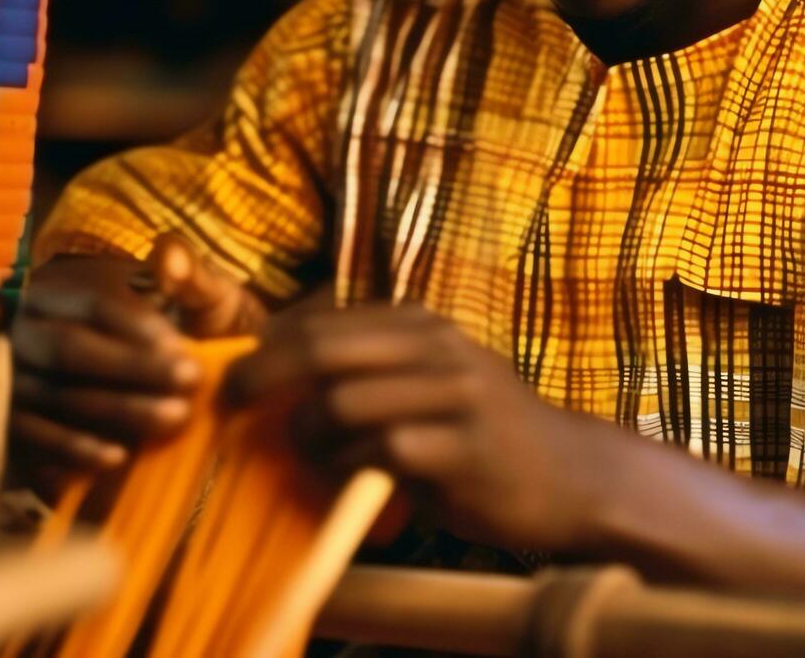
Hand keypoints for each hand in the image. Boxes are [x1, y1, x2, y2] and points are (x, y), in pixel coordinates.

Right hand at [9, 234, 266, 495]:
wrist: (168, 396)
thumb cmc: (178, 339)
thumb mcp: (193, 300)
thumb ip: (188, 274)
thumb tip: (170, 257)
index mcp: (58, 296)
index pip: (91, 307)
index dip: (135, 325)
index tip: (181, 345)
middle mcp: (22, 335)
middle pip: (69, 349)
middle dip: (132, 368)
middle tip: (190, 380)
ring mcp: (8, 383)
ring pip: (58, 396)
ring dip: (118, 410)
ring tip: (176, 416)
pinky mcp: (9, 431)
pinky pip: (34, 441)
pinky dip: (74, 449)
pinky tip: (118, 457)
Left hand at [222, 303, 611, 551]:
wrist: (575, 477)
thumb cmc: (487, 435)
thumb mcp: (434, 381)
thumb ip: (371, 370)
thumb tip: (282, 378)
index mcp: (422, 324)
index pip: (323, 318)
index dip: (267, 346)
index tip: (235, 374)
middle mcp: (437, 347)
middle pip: (321, 348)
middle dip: (262, 377)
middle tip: (230, 406)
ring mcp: (454, 395)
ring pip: (344, 402)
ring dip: (309, 437)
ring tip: (309, 458)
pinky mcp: (464, 449)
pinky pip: (380, 453)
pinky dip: (352, 471)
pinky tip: (355, 485)